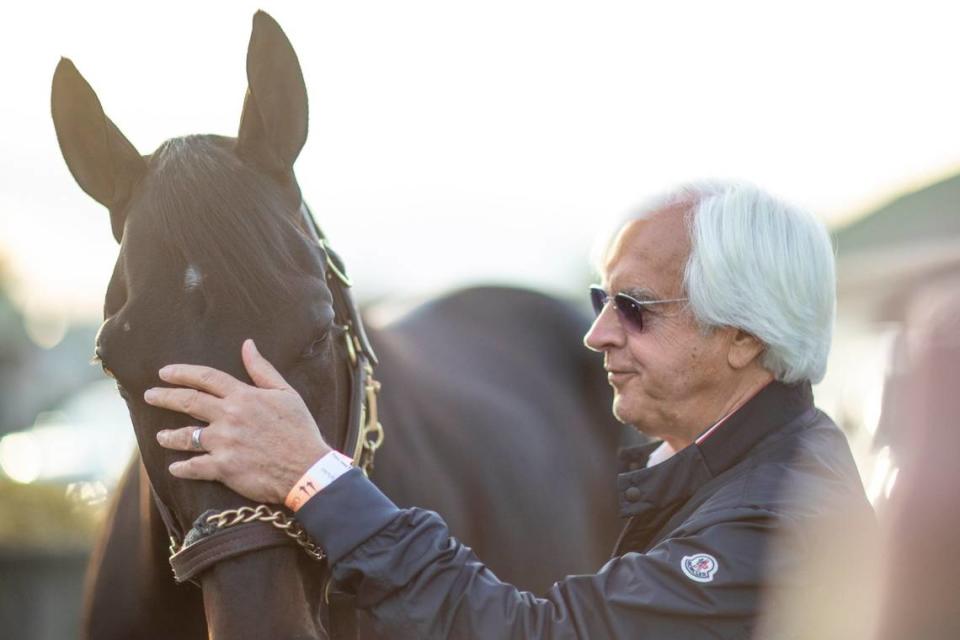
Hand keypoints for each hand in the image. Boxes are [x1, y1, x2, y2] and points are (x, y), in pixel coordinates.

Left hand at [144, 339, 331, 503]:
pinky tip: (174, 468)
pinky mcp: (223, 468)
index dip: (182, 373)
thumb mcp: (286, 393)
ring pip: (185, 437)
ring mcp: (223, 443)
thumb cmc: (300, 429)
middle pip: (188, 402)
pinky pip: (193, 467)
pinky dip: (181, 468)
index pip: (206, 378)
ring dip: (169, 435)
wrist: (307, 467)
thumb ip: (262, 369)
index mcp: (243, 396)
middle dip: (164, 397)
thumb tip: (248, 345)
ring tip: (160, 436)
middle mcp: (229, 416)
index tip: (164, 373)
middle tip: (149, 396)